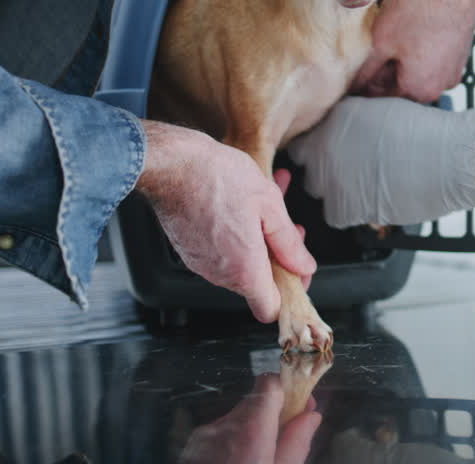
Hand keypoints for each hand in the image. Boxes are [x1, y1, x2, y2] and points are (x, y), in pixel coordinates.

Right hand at [135, 121, 316, 321]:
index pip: (269, 309)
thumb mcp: (268, 204)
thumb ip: (288, 242)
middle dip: (276, 255)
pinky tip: (242, 205)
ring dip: (257, 240)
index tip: (296, 272)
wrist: (171, 164)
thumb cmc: (216, 178)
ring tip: (266, 206)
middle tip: (287, 229)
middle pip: (257, 282)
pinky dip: (235, 234)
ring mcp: (201, 263)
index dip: (289, 293)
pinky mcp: (189, 249)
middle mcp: (219, 273)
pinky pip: (220, 251)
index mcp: (244, 269)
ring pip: (239, 263)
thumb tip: (303, 265)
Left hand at [178, 374, 321, 463]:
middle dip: (273, 417)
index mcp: (250, 429)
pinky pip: (219, 436)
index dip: (287, 390)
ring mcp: (203, 437)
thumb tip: (311, 416)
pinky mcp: (191, 449)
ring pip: (236, 421)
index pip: (269, 383)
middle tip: (285, 443)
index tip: (301, 406)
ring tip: (258, 462)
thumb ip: (296, 444)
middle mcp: (224, 425)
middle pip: (254, 403)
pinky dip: (232, 445)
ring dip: (251, 434)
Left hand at [286, 97, 474, 227]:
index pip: (303, 138)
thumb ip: (351, 120)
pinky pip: (336, 214)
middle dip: (324, 169)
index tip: (326, 149)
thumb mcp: (379, 109)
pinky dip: (350, 211)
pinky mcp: (345, 209)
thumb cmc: (424, 132)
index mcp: (331, 122)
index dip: (316, 146)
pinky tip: (370, 200)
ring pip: (321, 193)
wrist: (446, 159)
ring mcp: (331, 180)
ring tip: (365, 184)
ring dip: (337, 190)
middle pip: (307, 167)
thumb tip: (343, 130)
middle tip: (349, 167)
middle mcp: (323, 150)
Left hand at [352, 0, 474, 101]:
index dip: (363, 87)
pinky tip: (406, 28)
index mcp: (421, 89)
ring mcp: (455, 66)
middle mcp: (443, 84)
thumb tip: (355, 87)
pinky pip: (434, 56)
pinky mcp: (461, 48)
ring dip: (400, 59)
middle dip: (383, 73)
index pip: (383, 97)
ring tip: (386, 37)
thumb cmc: (416, 8)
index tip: (350, 78)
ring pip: (418, 69)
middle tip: (364, 55)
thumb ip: (366, 71)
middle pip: (403, 85)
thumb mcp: (380, 42)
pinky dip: (418, 48)